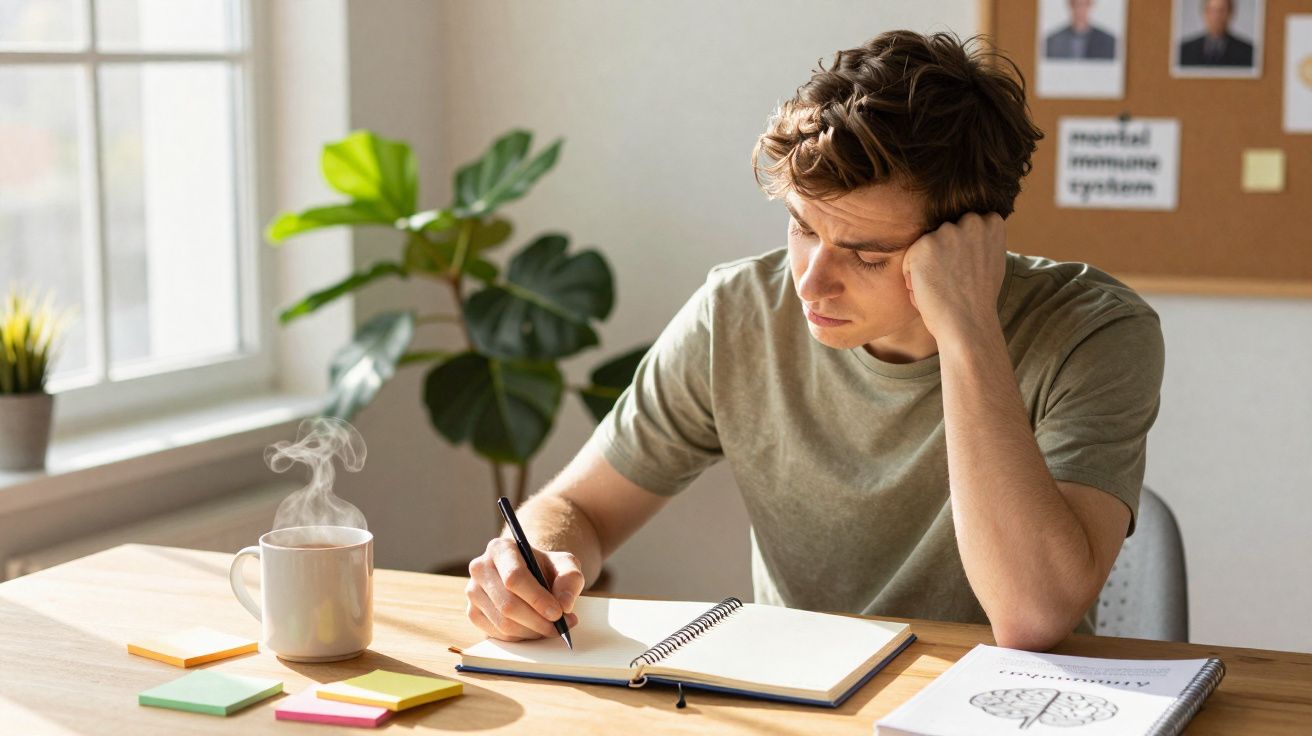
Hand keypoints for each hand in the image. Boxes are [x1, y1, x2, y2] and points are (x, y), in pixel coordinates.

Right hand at [465, 538, 583, 640]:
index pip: (514, 577)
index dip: (537, 599)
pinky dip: (520, 637)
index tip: (558, 613)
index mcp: (500, 549)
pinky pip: (497, 634)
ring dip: (532, 631)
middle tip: (561, 626)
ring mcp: (473, 592)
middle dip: (538, 621)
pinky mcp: (473, 612)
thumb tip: (564, 604)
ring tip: (552, 628)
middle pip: (507, 604)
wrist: (530, 573)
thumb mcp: (565, 564)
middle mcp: (480, 568)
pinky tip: (535, 629)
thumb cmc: (546, 567)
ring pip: (503, 623)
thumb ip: (570, 578)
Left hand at [901, 212, 1007, 343]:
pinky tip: (929, 290)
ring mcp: (947, 232)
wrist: (968, 325)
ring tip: (942, 286)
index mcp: (992, 222)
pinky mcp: (924, 246)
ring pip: (926, 245)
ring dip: (926, 264)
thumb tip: (971, 226)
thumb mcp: (991, 260)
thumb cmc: (977, 299)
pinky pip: (909, 258)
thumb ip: (980, 239)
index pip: (966, 223)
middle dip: (943, 253)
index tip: (968, 269)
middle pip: (944, 231)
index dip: (961, 248)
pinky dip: (912, 276)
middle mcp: (971, 221)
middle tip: (954, 280)